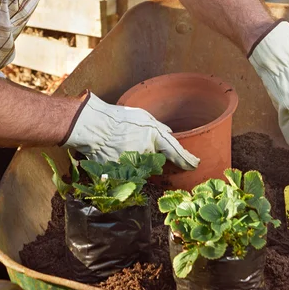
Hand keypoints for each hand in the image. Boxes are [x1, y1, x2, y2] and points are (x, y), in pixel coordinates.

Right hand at [62, 91, 199, 169]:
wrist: (93, 127)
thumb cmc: (117, 118)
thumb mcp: (142, 116)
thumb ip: (157, 127)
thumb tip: (170, 133)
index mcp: (154, 136)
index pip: (176, 151)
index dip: (187, 160)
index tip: (195, 164)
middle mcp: (147, 152)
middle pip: (155, 159)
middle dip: (148, 154)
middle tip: (132, 141)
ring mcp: (135, 164)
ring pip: (141, 166)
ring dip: (134, 159)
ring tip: (120, 145)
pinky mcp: (122, 174)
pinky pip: (128, 172)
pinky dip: (123, 165)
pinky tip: (113, 153)